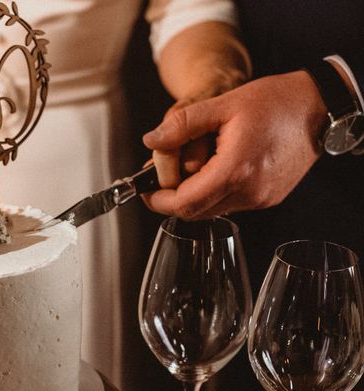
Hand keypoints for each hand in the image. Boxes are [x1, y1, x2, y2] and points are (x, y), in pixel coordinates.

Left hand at [142, 71, 327, 218]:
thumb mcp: (223, 104)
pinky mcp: (268, 199)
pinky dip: (215, 193)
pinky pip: (231, 205)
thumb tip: (151, 140)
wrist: (319, 107)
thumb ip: (183, 124)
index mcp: (235, 170)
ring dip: (194, 196)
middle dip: (172, 199)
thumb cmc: (275, 101)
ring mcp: (260, 199)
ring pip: (212, 211)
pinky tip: (216, 169)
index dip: (159, 200)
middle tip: (161, 181)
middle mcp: (249, 192)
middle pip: (195, 213)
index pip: (185, 204)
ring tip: (193, 168)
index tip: (146, 191)